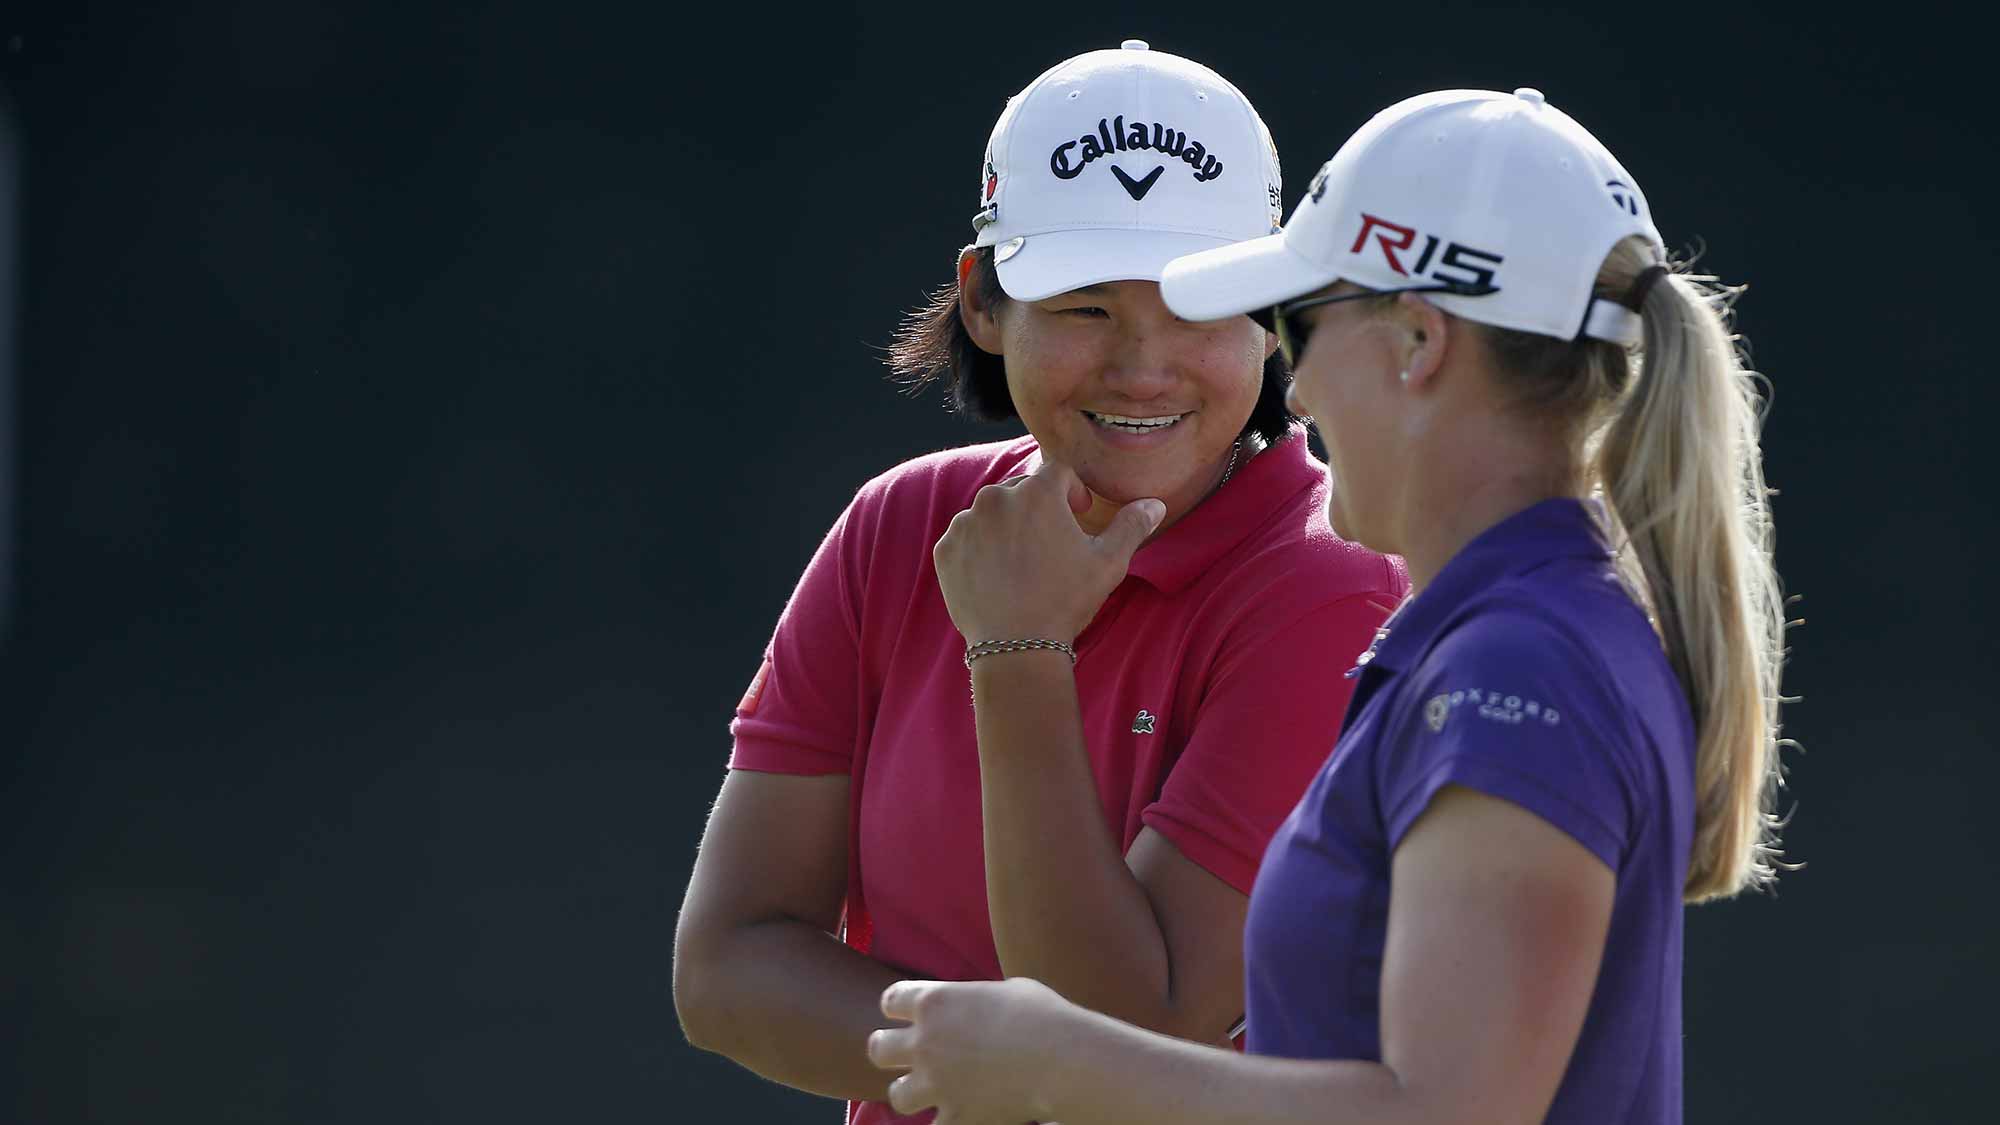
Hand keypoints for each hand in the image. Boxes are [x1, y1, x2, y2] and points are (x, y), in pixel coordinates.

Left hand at [868, 977, 1078, 1124]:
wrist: (1062, 1059)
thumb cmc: (1043, 1015)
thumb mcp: (1004, 990)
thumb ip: (976, 1000)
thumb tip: (979, 1008)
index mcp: (935, 1002)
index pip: (891, 1001)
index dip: (897, 1008)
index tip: (906, 1014)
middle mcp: (926, 1042)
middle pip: (878, 1049)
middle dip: (887, 1051)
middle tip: (902, 1055)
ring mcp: (937, 1083)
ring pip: (897, 1096)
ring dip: (910, 1093)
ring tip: (928, 1092)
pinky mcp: (956, 1117)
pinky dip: (948, 1121)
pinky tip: (963, 1114)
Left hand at [932, 459, 1164, 643]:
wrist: (1016, 647)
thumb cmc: (1066, 601)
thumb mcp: (1108, 562)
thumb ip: (1131, 526)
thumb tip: (1154, 504)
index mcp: (1037, 492)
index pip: (1058, 472)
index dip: (1073, 492)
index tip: (1078, 516)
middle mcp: (995, 498)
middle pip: (1021, 489)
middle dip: (1038, 509)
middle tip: (1050, 544)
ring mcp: (965, 523)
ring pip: (991, 513)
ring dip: (1007, 528)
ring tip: (1023, 564)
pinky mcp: (946, 549)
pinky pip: (966, 538)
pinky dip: (980, 550)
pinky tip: (998, 578)